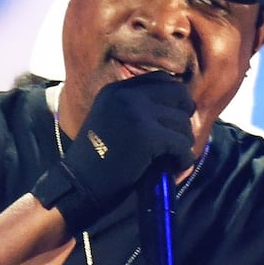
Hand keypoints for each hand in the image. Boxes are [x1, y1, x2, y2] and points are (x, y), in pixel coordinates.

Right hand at [32, 72, 194, 229]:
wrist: (78, 186)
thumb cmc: (97, 161)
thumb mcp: (112, 121)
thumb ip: (137, 109)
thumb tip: (181, 109)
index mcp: (116, 90)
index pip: (162, 79)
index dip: (175, 97)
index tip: (177, 115)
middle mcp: (125, 95)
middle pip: (178, 93)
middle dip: (185, 114)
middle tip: (181, 135)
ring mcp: (136, 113)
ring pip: (182, 121)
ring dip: (184, 141)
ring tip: (175, 156)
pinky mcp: (146, 136)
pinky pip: (181, 143)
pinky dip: (184, 157)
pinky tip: (177, 166)